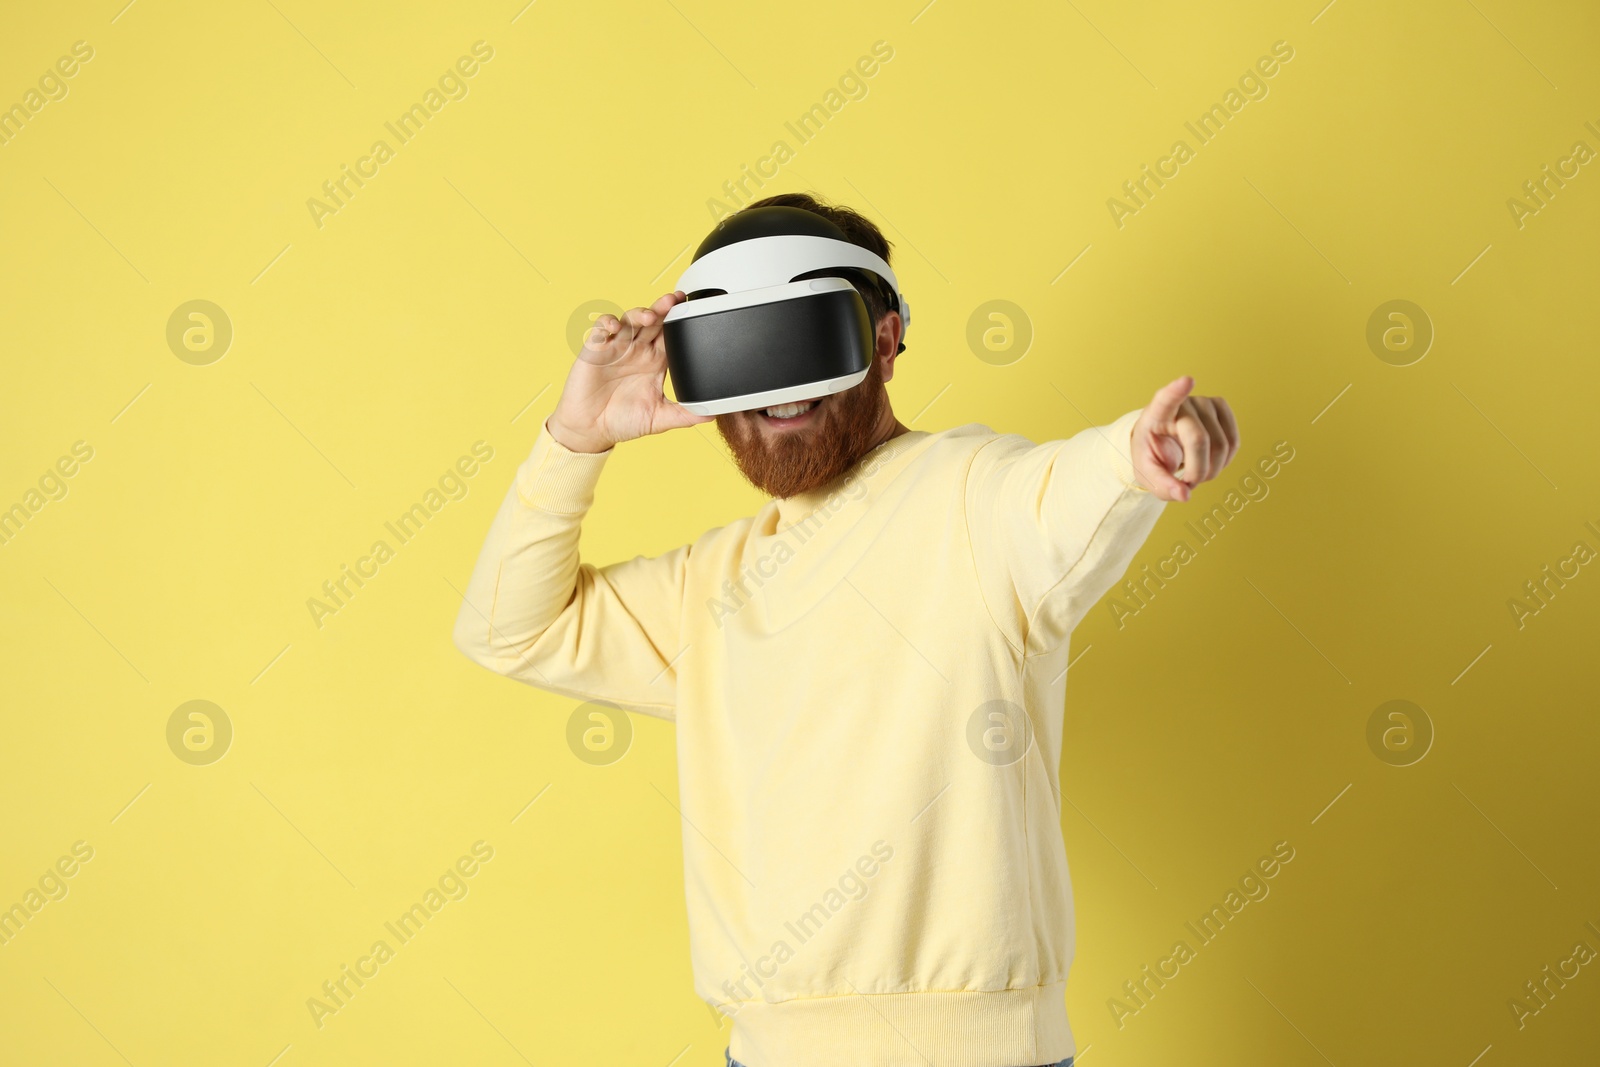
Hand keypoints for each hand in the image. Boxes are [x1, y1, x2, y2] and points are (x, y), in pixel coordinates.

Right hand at [545, 291, 714, 452]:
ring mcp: (617, 347)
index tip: (693, 309)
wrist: (593, 430)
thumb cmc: (623, 421)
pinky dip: (607, 323)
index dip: (680, 320)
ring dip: (640, 313)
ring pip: (630, 320)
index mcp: (655, 361)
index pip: (671, 334)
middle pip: (653, 321)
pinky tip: (614, 326)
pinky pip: (601, 329)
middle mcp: (637, 350)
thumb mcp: (659, 418)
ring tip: (650, 316)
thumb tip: (711, 413)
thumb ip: (684, 415)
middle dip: (664, 308)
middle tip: (676, 300)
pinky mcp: (596, 349)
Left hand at [1129, 376, 1238, 501]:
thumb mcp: (1147, 474)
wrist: (1161, 442)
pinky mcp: (1221, 406)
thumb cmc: (1152, 455)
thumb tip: (1184, 495)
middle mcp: (1182, 403)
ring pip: (1221, 444)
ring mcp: (1204, 402)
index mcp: (1156, 414)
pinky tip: (1210, 462)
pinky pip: (1234, 442)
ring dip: (1212, 470)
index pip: (1166, 400)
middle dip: (1198, 471)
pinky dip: (1225, 461)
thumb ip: (1162, 486)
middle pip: (1199, 440)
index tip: (1187, 380)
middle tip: (1187, 482)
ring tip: (1195, 472)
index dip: (1177, 391)